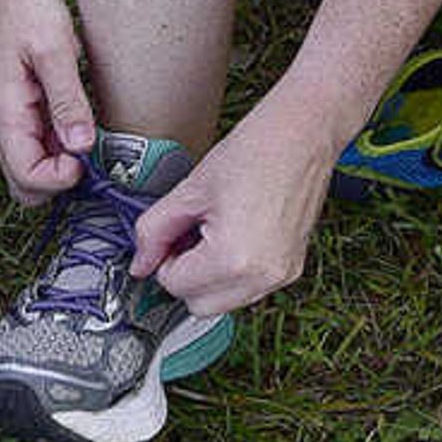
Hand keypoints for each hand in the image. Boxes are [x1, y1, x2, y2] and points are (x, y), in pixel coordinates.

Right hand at [0, 0, 95, 202]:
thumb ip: (68, 101)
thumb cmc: (31, 12)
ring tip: (88, 133)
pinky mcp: (25, 115)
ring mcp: (13, 123)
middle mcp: (3, 126)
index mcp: (6, 115)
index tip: (88, 156)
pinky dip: (62, 150)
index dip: (62, 179)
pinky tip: (80, 124)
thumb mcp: (55, 52)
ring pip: (33, 172)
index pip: (27, 178)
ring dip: (63, 166)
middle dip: (60, 181)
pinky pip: (41, 150)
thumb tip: (82, 147)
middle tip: (90, 151)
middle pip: (26, 187)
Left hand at [130, 101, 341, 318]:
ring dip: (209, 279)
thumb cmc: (254, 152)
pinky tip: (234, 237)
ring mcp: (282, 275)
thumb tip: (139, 264)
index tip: (170, 234)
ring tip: (213, 233)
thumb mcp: (189, 191)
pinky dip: (234, 274)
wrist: (302, 135)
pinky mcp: (293, 268)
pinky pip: (249, 289)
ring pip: (225, 303)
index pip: (176, 286)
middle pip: (199, 306)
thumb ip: (154, 231)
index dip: (164, 259)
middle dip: (185, 276)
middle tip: (186, 236)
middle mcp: (262, 276)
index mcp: (234, 259)